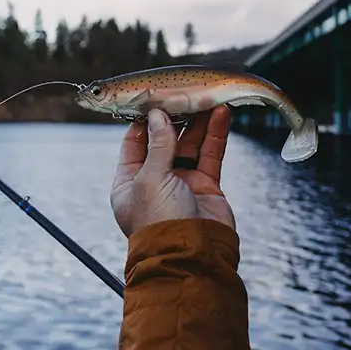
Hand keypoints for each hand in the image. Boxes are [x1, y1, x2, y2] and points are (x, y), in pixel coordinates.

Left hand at [111, 105, 234, 237]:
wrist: (193, 255)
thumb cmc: (160, 222)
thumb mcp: (150, 179)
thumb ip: (158, 144)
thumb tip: (157, 115)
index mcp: (129, 181)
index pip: (134, 142)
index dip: (145, 119)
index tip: (155, 96)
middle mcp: (154, 181)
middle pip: (165, 139)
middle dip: (176, 116)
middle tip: (186, 93)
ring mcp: (181, 183)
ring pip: (190, 144)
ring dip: (199, 121)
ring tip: (208, 97)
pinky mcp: (206, 186)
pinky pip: (210, 154)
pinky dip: (216, 134)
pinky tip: (221, 115)